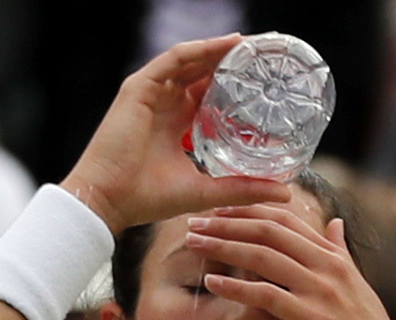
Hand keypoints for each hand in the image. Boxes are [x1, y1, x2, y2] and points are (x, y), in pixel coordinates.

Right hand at [60, 35, 290, 234]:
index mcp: (179, 128)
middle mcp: (167, 107)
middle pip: (206, 75)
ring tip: (255, 44)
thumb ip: (243, 189)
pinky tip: (229, 44)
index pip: (213, 99)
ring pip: (193, 62)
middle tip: (269, 57)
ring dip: (223, 51)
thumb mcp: (207, 191)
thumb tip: (286, 192)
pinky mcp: (140, 87)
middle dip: (235, 65)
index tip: (269, 89)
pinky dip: (202, 49)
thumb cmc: (149, 199)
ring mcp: (153, 94)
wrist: (109, 199)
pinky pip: (175, 58)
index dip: (239, 91)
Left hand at [184, 203, 395, 319]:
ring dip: (224, 246)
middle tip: (195, 221)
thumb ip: (340, 254)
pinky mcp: (313, 318)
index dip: (249, 211)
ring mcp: (321, 290)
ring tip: (194, 243)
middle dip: (229, 222)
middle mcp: (329, 266)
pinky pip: (266, 294)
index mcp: (336, 258)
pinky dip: (236, 285)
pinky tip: (212, 282)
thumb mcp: (357, 288)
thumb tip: (335, 223)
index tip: (219, 210)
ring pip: (264, 255)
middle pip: (270, 230)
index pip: (287, 220)